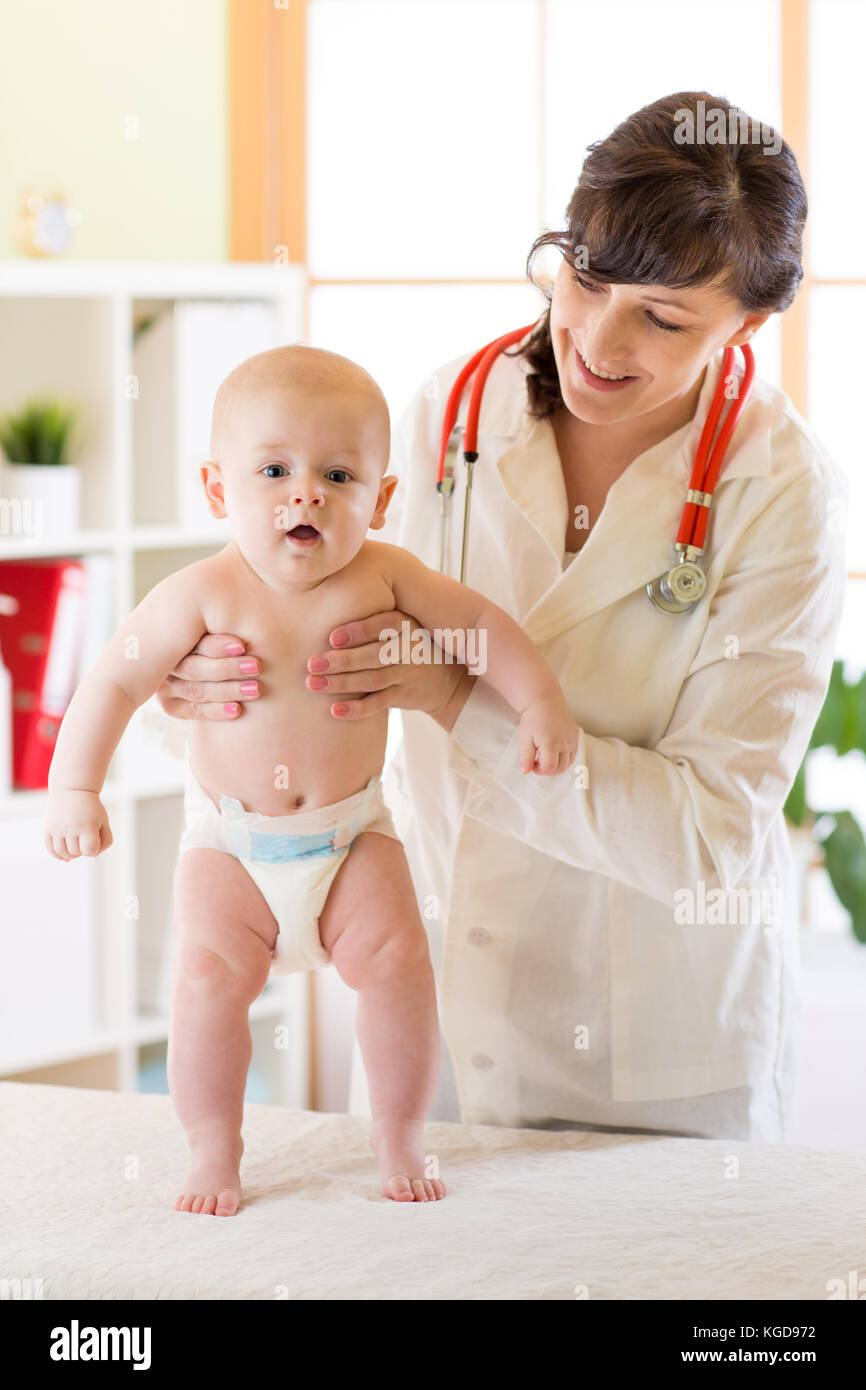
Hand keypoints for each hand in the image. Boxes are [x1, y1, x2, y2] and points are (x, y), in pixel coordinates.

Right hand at [44, 789, 113, 859]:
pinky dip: (57, 855)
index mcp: (87, 826)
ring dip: (70, 854)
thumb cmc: (91, 809)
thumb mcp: (104, 822)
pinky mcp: (48, 828)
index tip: (94, 840)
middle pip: (76, 852)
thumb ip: (105, 841)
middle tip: (84, 838)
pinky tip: (65, 857)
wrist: (72, 789)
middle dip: (82, 849)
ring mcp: (57, 828)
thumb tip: (92, 855)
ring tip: (76, 846)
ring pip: (62, 852)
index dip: (93, 850)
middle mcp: (71, 827)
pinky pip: (50, 849)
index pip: (90, 851)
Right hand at [154, 633, 260, 720]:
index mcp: (174, 634)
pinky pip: (194, 710)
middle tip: (256, 667)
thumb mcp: (217, 628)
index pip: (193, 642)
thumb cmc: (224, 639)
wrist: (215, 670)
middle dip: (228, 668)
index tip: (242, 646)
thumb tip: (250, 618)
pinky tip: (238, 710)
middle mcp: (165, 659)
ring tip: (256, 688)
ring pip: (196, 690)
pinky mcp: (171, 705)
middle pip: (194, 668)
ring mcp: (165, 684)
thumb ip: (222, 627)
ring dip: (228, 690)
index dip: (217, 646)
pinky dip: (216, 711)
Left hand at [306, 610, 473, 727]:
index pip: (385, 625)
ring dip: (341, 683)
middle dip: (342, 660)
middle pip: (374, 655)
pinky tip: (335, 710)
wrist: (443, 680)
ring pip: (373, 680)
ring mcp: (408, 674)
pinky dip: (357, 708)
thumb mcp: (401, 626)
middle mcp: (410, 648)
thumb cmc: (407, 646)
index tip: (332, 638)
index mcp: (406, 625)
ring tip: (313, 684)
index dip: (359, 631)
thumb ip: (373, 617)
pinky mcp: (405, 696)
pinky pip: (379, 703)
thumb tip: (322, 603)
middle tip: (312, 664)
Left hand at [518, 696, 579, 775]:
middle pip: (561, 768)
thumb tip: (525, 771)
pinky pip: (573, 754)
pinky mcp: (576, 736)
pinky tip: (553, 751)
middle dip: (548, 770)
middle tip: (538, 762)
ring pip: (568, 763)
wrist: (545, 701)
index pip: (549, 768)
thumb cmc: (533, 719)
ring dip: (557, 765)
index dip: (539, 770)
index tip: (532, 763)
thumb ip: (526, 756)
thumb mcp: (525, 738)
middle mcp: (564, 742)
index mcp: (551, 743)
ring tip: (545, 756)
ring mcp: (572, 739)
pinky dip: (564, 758)